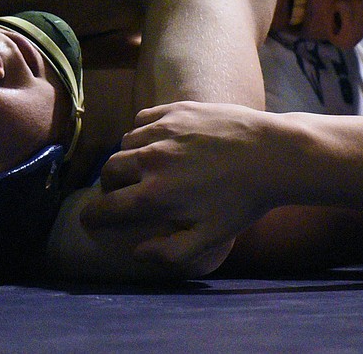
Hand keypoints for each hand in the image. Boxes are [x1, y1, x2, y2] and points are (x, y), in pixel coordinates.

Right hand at [80, 101, 277, 271]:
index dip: (92, 217)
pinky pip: (142, 120)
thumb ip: (171, 253)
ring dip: (127, 157)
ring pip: (125, 143)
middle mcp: (151, 158)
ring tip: (143, 166)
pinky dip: (142, 132)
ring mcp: (162, 129)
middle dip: (108, 185)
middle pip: (109, 170)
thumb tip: (137, 252)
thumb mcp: (212, 238)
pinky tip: (157, 142)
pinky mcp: (174, 109)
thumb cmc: (244, 201)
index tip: (89, 221)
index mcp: (156, 194)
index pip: (106, 207)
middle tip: (121, 192)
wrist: (273, 154)